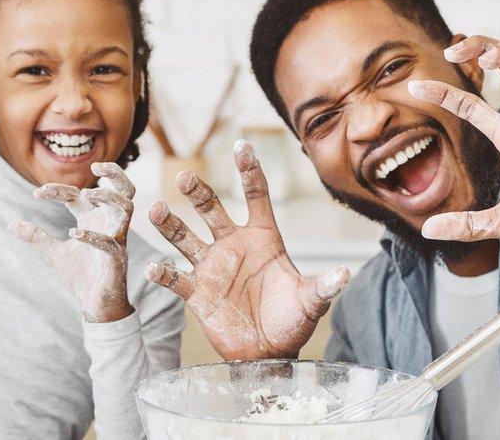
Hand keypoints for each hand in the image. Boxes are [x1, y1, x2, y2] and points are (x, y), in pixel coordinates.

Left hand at [10, 163, 135, 322]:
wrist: (95, 305)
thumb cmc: (80, 276)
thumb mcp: (53, 253)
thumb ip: (36, 237)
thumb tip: (11, 224)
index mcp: (93, 219)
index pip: (78, 194)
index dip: (57, 189)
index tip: (36, 194)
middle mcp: (108, 224)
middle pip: (123, 189)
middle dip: (115, 172)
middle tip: (96, 165)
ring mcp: (116, 239)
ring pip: (127, 207)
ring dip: (109, 196)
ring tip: (87, 193)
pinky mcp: (117, 257)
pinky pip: (110, 241)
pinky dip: (92, 236)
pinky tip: (73, 233)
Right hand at [145, 140, 349, 359]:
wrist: (268, 353)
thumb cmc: (291, 321)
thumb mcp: (310, 303)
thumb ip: (323, 287)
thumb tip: (344, 274)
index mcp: (263, 238)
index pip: (255, 196)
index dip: (248, 170)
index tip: (241, 146)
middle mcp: (233, 245)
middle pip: (212, 209)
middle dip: (197, 193)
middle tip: (185, 177)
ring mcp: (212, 267)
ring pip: (185, 237)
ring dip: (171, 224)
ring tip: (156, 209)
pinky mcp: (196, 292)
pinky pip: (176, 278)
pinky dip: (164, 273)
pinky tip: (155, 268)